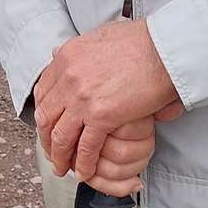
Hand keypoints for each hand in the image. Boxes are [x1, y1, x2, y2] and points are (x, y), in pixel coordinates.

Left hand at [33, 19, 180, 180]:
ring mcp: (82, 98)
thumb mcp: (99, 35)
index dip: (44, 112)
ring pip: (60, 136)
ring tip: (63, 167)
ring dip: (60, 156)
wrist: (163, 49)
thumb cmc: (140, 41)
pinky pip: (86, 147)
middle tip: (51, 150)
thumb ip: (79, 50)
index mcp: (66, 57)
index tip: (47, 124)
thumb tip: (58, 52)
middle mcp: (68, 77)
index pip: (44, 91)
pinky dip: (83, 163)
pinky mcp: (101, 116)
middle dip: (46, 137)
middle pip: (46, 115)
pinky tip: (84, 172)